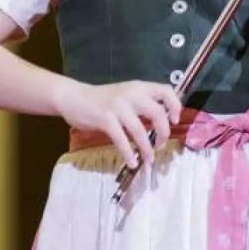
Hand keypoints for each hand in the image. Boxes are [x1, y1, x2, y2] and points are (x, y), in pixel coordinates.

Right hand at [57, 78, 182, 169]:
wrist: (73, 97)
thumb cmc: (101, 100)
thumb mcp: (125, 96)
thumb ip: (142, 104)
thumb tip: (161, 124)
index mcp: (139, 87)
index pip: (166, 90)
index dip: (175, 106)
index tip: (174, 121)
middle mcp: (131, 94)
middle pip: (158, 113)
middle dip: (164, 133)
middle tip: (161, 145)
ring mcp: (118, 106)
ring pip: (140, 130)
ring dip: (147, 148)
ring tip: (149, 160)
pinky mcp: (105, 119)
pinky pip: (122, 140)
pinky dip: (129, 154)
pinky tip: (131, 162)